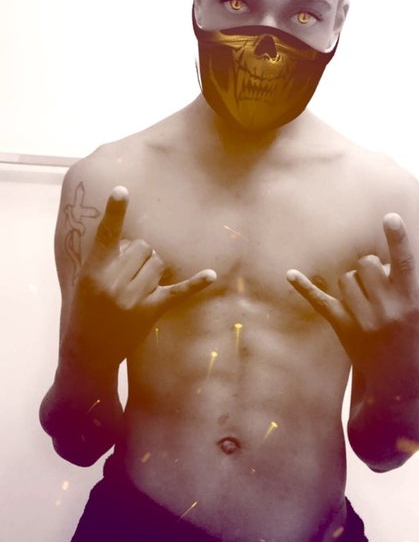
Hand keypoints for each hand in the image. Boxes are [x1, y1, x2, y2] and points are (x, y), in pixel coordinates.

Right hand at [68, 186, 216, 365]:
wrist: (89, 350)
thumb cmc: (86, 310)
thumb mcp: (84, 281)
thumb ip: (105, 259)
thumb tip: (134, 243)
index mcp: (94, 270)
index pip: (105, 235)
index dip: (114, 212)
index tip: (122, 190)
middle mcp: (114, 281)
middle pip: (142, 246)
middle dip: (139, 254)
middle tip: (127, 274)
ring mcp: (134, 297)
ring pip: (158, 262)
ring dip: (153, 269)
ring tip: (138, 286)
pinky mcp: (151, 310)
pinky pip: (178, 291)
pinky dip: (195, 283)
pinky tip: (211, 275)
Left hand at [287, 213, 418, 399]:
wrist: (400, 379)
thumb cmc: (415, 338)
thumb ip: (406, 283)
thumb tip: (383, 261)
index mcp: (410, 300)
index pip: (405, 262)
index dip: (398, 238)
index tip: (389, 217)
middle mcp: (386, 308)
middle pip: (366, 263)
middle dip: (370, 267)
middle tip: (378, 285)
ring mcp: (363, 319)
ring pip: (346, 278)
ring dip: (354, 282)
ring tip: (366, 301)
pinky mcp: (343, 327)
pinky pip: (321, 301)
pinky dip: (305, 287)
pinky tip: (290, 274)